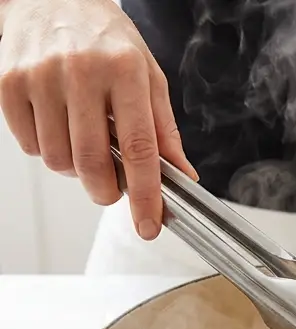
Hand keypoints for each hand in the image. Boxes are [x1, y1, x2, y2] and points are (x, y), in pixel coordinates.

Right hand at [0, 0, 196, 239]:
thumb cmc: (105, 39)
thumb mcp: (148, 76)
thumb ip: (164, 129)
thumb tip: (182, 176)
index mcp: (125, 70)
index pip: (140, 148)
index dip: (145, 194)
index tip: (149, 224)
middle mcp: (81, 72)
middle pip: (92, 163)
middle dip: (105, 191)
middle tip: (112, 189)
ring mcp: (40, 77)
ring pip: (57, 160)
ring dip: (75, 168)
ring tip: (84, 140)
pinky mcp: (8, 83)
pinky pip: (29, 145)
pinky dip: (46, 149)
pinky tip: (58, 125)